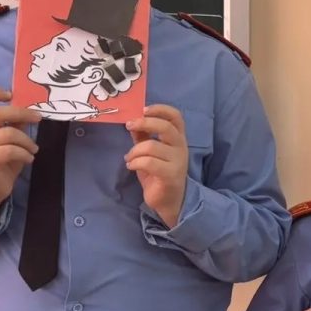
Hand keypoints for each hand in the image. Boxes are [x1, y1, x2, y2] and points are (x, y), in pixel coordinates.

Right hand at [0, 87, 39, 223]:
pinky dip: (24, 154)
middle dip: (21, 113)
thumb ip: (15, 126)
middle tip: (38, 118)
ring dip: (27, 141)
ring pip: (7, 134)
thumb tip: (28, 113)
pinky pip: (8, 151)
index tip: (10, 94)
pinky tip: (29, 159)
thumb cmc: (0, 164)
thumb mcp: (10, 142)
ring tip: (34, 149)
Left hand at [126, 105, 189, 227]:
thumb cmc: (159, 173)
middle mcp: (181, 147)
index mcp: (178, 138)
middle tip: (129, 126)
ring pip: (151, 146)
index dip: (160, 109)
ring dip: (134, 151)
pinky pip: (149, 162)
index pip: (176, 116)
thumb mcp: (150, 151)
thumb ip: (143, 136)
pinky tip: (131, 166)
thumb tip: (133, 120)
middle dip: (144, 123)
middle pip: (165, 126)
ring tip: (129, 158)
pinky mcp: (170, 175)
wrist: (170, 201)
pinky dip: (135, 162)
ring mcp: (177, 161)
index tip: (143, 110)